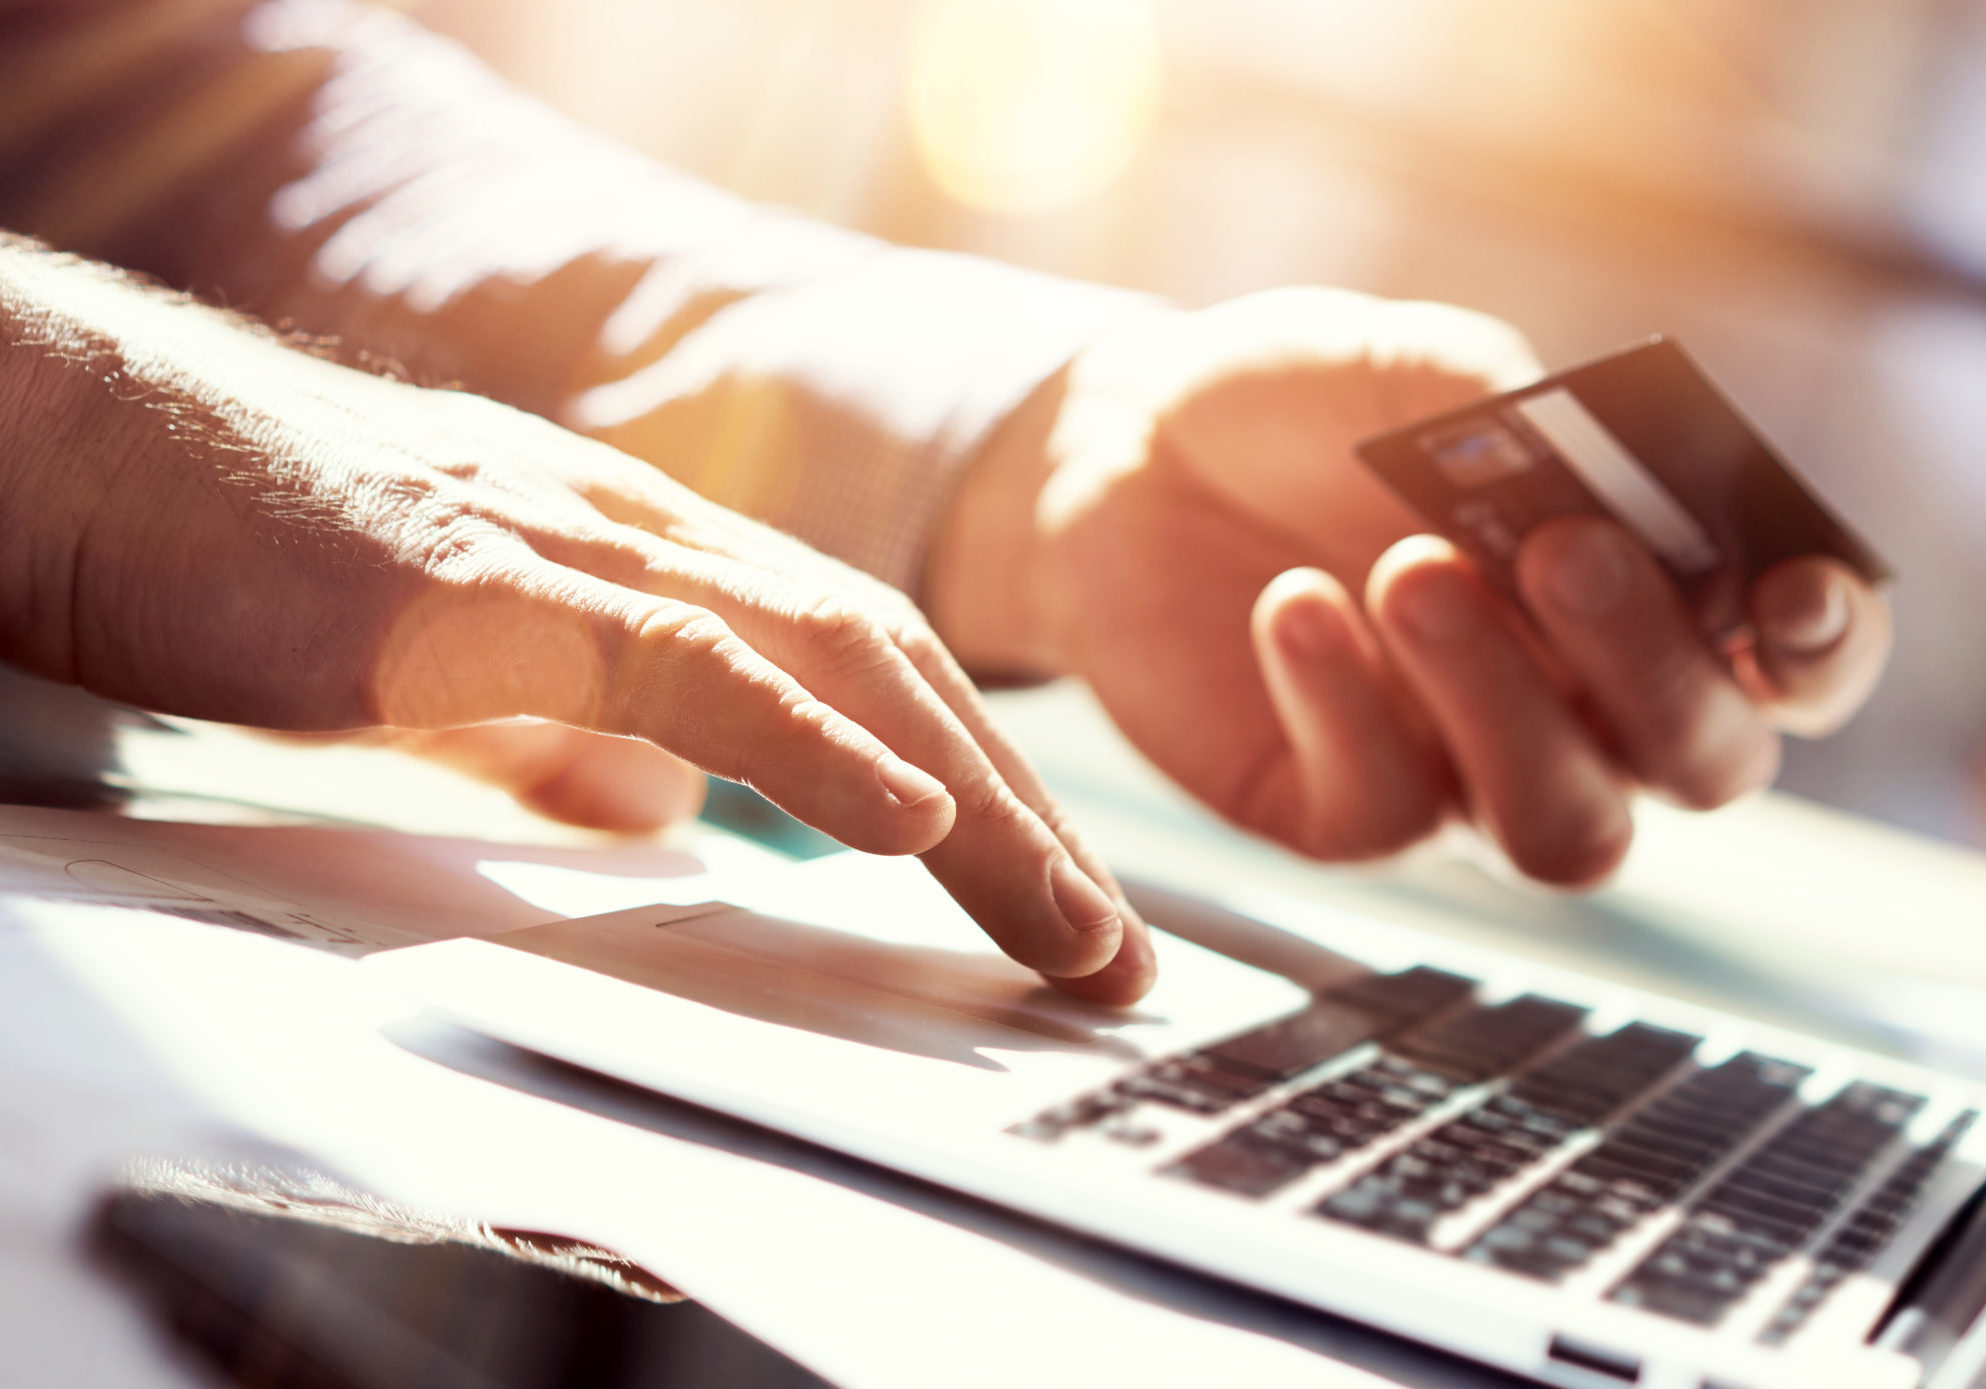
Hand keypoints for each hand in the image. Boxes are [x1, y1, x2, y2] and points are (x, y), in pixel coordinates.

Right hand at [0, 246, 1151, 1000]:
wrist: (96, 463)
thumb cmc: (262, 562)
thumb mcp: (458, 677)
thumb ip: (567, 736)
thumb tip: (658, 813)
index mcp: (644, 559)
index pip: (861, 665)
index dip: (976, 778)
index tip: (1049, 900)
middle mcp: (642, 535)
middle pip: (891, 663)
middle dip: (1022, 817)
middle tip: (1109, 951)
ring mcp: (571, 550)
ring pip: (830, 660)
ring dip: (968, 803)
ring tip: (1062, 926)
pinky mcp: (484, 590)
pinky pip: (681, 662)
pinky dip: (808, 744)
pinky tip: (903, 815)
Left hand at [931, 288, 1891, 883]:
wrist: (1125, 451)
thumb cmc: (1301, 407)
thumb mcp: (1417, 374)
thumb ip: (1532, 425)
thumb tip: (1626, 493)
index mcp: (1646, 595)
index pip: (1793, 660)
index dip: (1822, 644)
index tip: (1789, 589)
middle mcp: (1582, 707)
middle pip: (1702, 763)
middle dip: (1650, 664)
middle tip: (1561, 547)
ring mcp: (1464, 774)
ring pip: (1565, 831)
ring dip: (1509, 708)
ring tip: (1411, 568)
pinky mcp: (1339, 813)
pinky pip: (1386, 812)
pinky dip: (1346, 703)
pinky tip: (1294, 604)